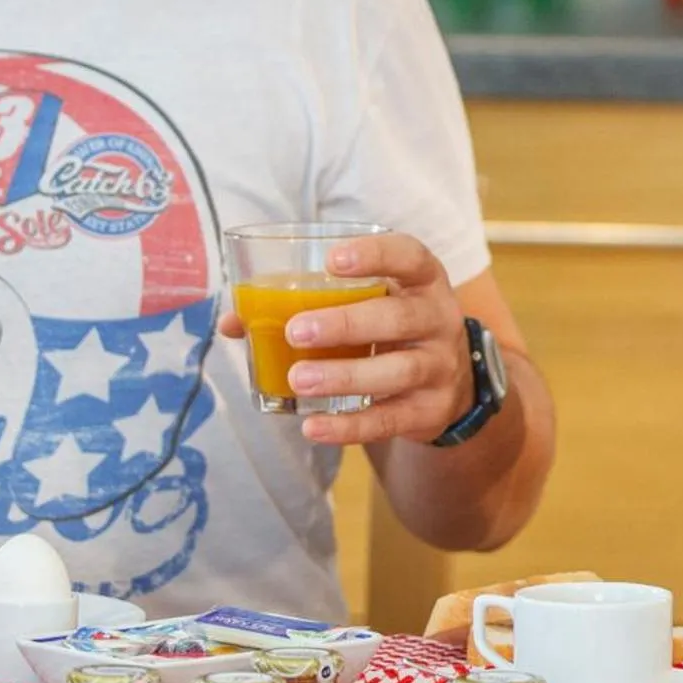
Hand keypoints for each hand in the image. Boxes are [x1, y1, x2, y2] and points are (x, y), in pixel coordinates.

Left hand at [217, 231, 474, 445]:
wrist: (450, 382)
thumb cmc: (391, 328)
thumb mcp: (368, 304)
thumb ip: (309, 303)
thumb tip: (233, 321)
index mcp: (422, 281)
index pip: (410, 257)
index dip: (376, 255)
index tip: (332, 260)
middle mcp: (439, 319)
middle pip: (400, 317)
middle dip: (347, 323)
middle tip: (296, 330)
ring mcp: (440, 366)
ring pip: (397, 370)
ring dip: (345, 375)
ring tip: (298, 379)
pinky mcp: (431, 410)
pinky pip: (390, 419)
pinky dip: (350, 426)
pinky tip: (313, 425)